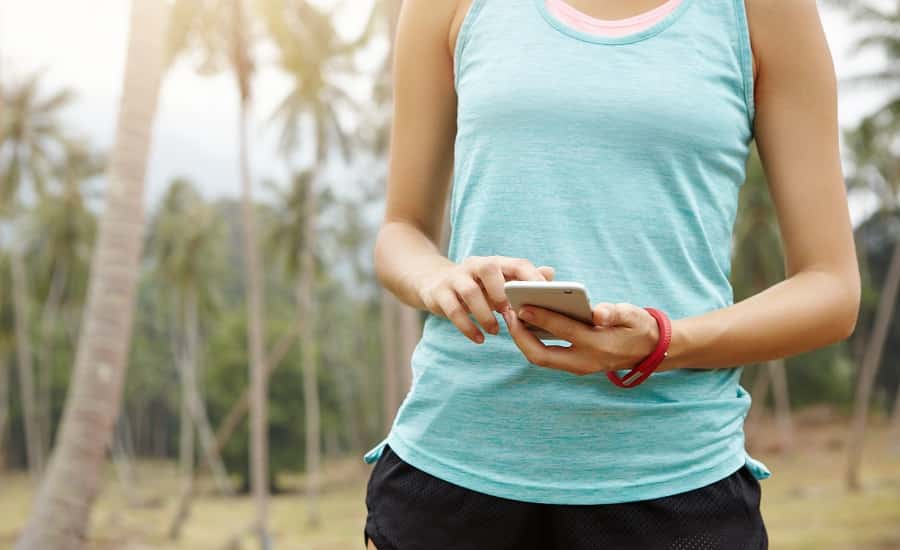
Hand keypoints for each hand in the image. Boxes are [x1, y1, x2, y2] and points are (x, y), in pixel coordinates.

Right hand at [417, 256, 554, 343]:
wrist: (433, 283)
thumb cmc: (476, 287)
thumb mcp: (498, 283)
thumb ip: (523, 280)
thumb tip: (551, 274)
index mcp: (494, 262)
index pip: (516, 263)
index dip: (532, 278)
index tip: (544, 297)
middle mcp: (474, 265)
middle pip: (489, 268)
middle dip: (502, 291)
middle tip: (510, 313)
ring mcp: (454, 278)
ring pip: (470, 291)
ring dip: (484, 314)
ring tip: (495, 331)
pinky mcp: (439, 293)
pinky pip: (452, 310)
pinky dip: (467, 327)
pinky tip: (478, 339)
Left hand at [501, 301, 659, 375]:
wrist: (649, 351)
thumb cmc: (638, 327)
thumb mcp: (634, 315)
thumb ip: (616, 312)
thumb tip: (598, 312)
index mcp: (599, 346)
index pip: (564, 332)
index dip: (541, 318)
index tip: (521, 306)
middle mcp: (585, 361)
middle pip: (541, 356)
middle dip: (520, 337)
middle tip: (508, 313)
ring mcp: (577, 366)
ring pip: (541, 358)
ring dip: (522, 339)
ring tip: (511, 315)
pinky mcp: (573, 364)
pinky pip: (546, 355)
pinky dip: (532, 340)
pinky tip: (524, 321)